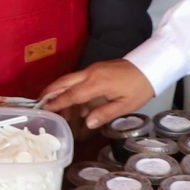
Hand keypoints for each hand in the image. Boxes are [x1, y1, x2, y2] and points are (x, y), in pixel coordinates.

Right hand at [39, 59, 154, 128]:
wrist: (150, 67)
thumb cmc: (140, 87)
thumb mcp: (125, 105)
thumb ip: (105, 113)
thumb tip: (87, 122)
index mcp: (97, 83)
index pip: (72, 94)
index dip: (57, 102)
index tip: (45, 109)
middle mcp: (91, 73)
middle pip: (64, 82)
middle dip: (50, 91)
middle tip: (38, 102)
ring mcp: (93, 69)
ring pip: (69, 79)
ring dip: (58, 90)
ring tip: (51, 105)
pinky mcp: (97, 69)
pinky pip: (77, 79)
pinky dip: (69, 88)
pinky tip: (71, 102)